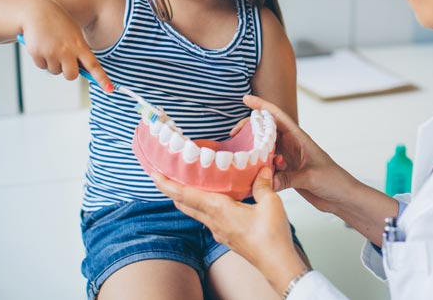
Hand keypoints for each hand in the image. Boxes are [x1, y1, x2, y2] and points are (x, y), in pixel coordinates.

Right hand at [20, 0, 112, 91]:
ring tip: (51, 46)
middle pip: (71, 76)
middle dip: (68, 72)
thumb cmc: (58, 23)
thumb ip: (77, 52)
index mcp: (79, 45)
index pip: (94, 66)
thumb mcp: (73, 35)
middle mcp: (67, 51)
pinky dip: (41, 59)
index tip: (110, 89)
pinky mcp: (37, 54)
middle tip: (64, 61)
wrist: (37, 10)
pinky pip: (42, 66)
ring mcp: (52, 54)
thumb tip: (77, 71)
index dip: (102, 79)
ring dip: (53, 64)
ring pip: (55, 71)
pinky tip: (41, 45)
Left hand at [152, 167, 306, 293]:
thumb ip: (262, 185)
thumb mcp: (271, 203)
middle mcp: (215, 222)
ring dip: (186, 198)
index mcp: (221, 211)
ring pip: (195, 212)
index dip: (169, 185)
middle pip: (185, 205)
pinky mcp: (226, 236)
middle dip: (172, 190)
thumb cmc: (272, 236)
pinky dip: (201, 206)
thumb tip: (261, 169)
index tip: (155, 175)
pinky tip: (211, 199)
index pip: (187, 196)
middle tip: (164, 175)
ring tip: (184, 183)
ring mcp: (219, 231)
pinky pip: (207, 218)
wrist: (276, 263)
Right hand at [242, 95, 357, 213]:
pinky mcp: (287, 173)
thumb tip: (267, 179)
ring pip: (265, 149)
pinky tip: (248, 173)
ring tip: (237, 154)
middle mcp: (292, 146)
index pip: (278, 116)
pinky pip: (268, 167)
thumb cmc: (334, 181)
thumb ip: (288, 178)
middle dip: (249, 128)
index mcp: (299, 138)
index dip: (262, 106)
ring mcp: (289, 159)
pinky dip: (259, 168)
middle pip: (266, 131)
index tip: (246, 99)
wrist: (342, 198)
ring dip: (252, 150)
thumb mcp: (311, 177)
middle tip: (233, 134)